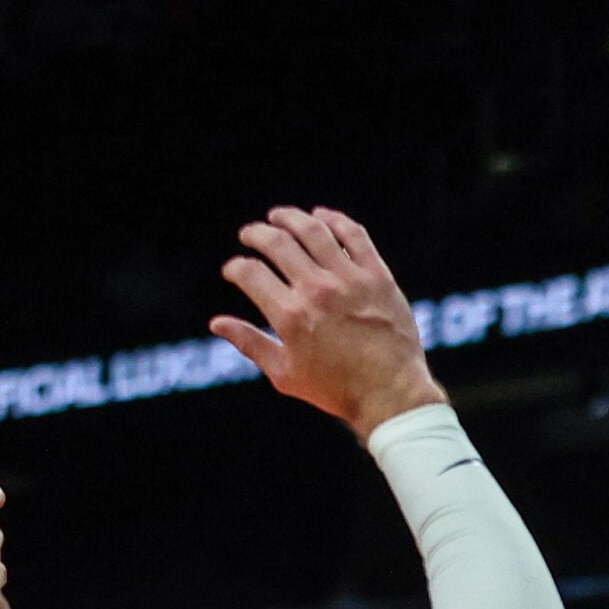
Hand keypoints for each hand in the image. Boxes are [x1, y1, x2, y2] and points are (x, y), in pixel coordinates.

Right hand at [211, 207, 445, 437]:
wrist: (391, 392)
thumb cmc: (335, 389)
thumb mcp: (284, 373)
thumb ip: (250, 343)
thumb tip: (217, 323)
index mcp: (290, 316)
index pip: (250, 273)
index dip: (235, 267)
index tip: (234, 269)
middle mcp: (317, 291)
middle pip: (278, 244)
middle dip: (256, 234)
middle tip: (250, 233)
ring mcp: (349, 280)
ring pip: (314, 231)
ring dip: (290, 218)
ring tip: (278, 216)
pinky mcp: (378, 276)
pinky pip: (355, 236)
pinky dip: (334, 220)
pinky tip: (321, 216)